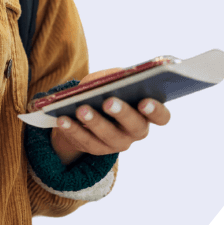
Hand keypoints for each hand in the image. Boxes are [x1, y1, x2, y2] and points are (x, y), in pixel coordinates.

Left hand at [49, 68, 170, 166]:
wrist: (80, 113)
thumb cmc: (101, 91)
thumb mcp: (107, 80)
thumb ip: (114, 77)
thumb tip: (119, 75)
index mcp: (145, 113)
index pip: (161, 116)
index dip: (156, 111)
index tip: (145, 101)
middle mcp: (135, 131)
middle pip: (135, 126)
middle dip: (122, 113)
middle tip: (109, 102)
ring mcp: (116, 143)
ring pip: (108, 136)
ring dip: (94, 122)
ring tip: (81, 109)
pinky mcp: (95, 150)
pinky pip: (85, 141)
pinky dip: (73, 129)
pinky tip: (62, 118)